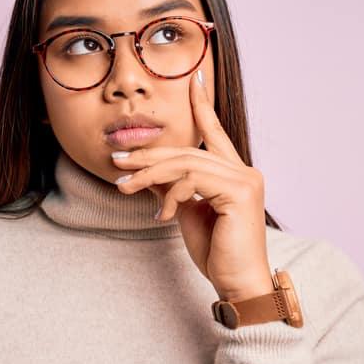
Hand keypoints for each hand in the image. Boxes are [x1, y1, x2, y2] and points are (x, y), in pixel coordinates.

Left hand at [113, 69, 273, 301]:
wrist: (238, 284)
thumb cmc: (217, 254)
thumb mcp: (187, 214)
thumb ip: (172, 188)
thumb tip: (146, 172)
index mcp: (235, 173)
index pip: (214, 132)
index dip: (202, 105)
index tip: (192, 79)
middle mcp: (245, 171)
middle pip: (188, 150)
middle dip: (149, 154)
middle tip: (117, 160)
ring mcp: (245, 179)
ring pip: (185, 163)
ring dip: (148, 173)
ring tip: (124, 185)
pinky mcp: (240, 192)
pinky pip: (192, 180)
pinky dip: (170, 194)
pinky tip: (161, 214)